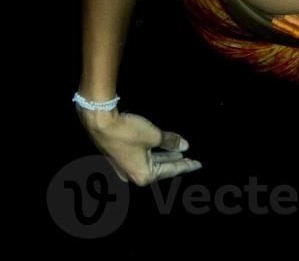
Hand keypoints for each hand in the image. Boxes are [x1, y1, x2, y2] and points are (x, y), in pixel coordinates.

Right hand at [77, 107, 201, 185]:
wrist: (100, 122)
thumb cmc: (128, 132)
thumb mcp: (154, 136)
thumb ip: (171, 142)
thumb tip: (184, 145)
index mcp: (143, 175)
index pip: (171, 170)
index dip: (186, 165)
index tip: (198, 164)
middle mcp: (133, 175)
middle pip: (160, 169)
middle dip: (176, 163)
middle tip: (190, 159)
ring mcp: (124, 167)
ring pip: (150, 163)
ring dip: (164, 157)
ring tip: (178, 153)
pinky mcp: (118, 158)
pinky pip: (141, 158)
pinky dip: (152, 153)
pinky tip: (159, 147)